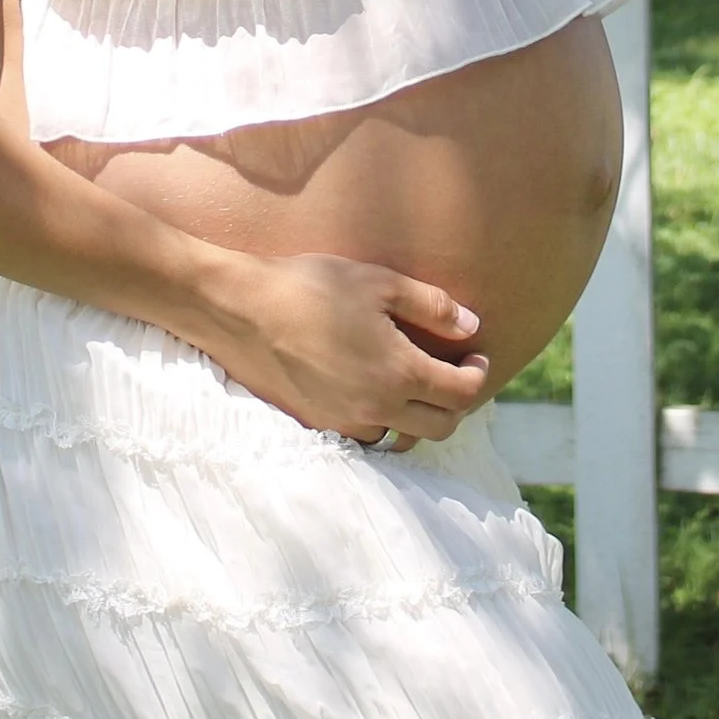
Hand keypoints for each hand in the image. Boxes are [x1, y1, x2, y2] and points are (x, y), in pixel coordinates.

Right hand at [207, 253, 491, 444]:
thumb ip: (432, 306)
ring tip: (412, 381)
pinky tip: (371, 388)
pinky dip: (380, 419)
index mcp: (399, 373)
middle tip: (453, 371)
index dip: (477, 375)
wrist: (241, 310)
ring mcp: (346, 422)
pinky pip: (365, 433)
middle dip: (456, 402)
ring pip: (402, 436)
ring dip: (418, 416)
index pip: (460, 393)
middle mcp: (378, 408)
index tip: (476, 355)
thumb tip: (471, 326)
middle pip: (440, 427)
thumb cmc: (310, 287)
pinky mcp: (319, 424)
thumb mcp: (379, 282)